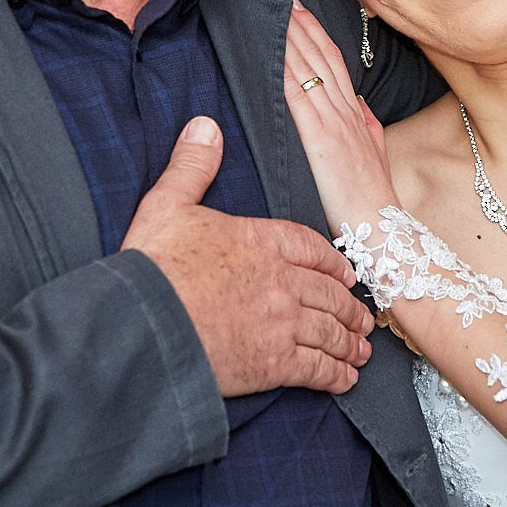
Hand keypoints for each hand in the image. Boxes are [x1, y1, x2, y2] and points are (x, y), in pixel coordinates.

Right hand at [122, 115, 372, 395]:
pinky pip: (317, 369)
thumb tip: (206, 126)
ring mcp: (283, 323)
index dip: (333, 263)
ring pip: (330, 331)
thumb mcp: (167, 204)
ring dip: (349, 341)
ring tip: (359, 349)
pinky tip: (344, 380)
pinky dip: (335, 375)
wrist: (143, 326)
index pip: (312, 248)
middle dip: (349, 307)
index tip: (346, 274)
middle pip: (330, 293)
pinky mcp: (274, 364)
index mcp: (262, 240)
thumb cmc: (152, 266)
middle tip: (363, 319)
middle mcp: (282, 281)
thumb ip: (192, 166)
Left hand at [282, 0, 398, 227]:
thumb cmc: (373, 198)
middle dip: (297, 21)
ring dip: (287, 35)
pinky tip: (270, 51)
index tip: (296, 6)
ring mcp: (333, 122)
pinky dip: (284, 70)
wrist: (382, 229)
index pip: (332, 59)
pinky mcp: (320, 139)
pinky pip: (298, 96)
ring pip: (308, 67)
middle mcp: (345, 110)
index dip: (314, 30)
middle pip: (319, 54)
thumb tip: (356, 99)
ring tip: (268, 9)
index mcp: (355, 112)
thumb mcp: (376, 152)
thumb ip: (366, 123)